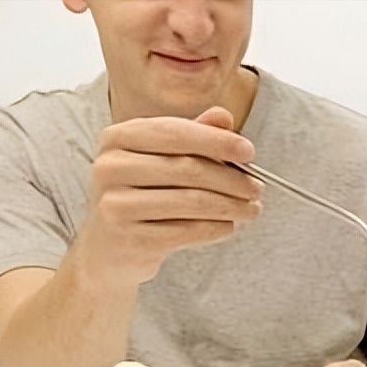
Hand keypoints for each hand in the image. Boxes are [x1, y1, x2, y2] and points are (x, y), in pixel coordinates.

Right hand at [71, 107, 263, 288]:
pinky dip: (217, 228)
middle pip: (188, 168)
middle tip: (257, 189)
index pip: (175, 132)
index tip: (249, 152)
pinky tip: (229, 226)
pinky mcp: (130, 239)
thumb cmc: (141, 197)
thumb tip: (224, 117)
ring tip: (252, 210)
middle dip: (232, 179)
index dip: (217, 141)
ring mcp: (115, 204)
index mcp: (118, 138)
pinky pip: (188, 231)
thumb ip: (193, 136)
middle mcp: (110, 167)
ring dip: (232, 206)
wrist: (108, 250)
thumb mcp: (162, 160)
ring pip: (192, 201)